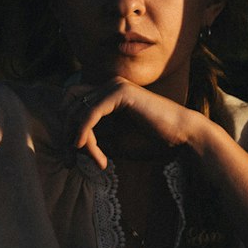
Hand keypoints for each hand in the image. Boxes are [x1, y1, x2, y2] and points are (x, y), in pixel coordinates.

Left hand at [64, 79, 204, 167]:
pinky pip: (90, 113)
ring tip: (95, 160)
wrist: (181, 136)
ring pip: (77, 111)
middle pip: (68, 106)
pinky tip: (82, 147)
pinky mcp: (120, 93)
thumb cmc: (151, 140)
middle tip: (70, 162)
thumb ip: (93, 139)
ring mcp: (113, 86)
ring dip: (78, 139)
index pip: (71, 107)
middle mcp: (107, 86)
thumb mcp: (114, 141)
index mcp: (105, 95)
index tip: (70, 159)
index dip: (66, 132)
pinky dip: (84, 131)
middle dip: (65, 135)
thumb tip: (69, 143)